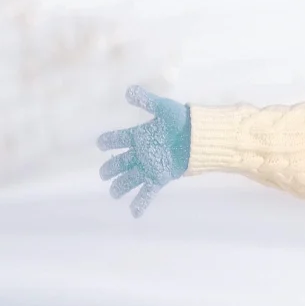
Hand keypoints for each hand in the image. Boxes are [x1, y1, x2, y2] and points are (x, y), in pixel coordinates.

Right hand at [98, 86, 190, 216]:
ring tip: (114, 193)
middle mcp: (141, 152)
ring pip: (129, 179)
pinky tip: (134, 214)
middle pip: (119, 162)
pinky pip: (147, 192)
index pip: (116, 139)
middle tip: (104, 173)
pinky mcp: (159, 177)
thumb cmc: (182, 120)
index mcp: (138, 135)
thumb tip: (127, 91)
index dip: (107, 141)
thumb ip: (145, 100)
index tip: (102, 143)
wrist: (202, 136)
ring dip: (120, 187)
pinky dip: (140, 203)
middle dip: (110, 169)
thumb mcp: (163, 108)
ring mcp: (149, 166)